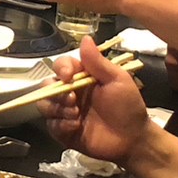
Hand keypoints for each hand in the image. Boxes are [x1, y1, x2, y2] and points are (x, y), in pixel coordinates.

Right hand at [36, 37, 151, 164]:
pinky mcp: (64, 131)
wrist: (132, 139)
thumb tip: (85, 38)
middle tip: (73, 100)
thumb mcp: (117, 80)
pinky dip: (61, 126)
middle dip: (56, 93)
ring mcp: (66, 112)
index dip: (60, 69)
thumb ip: (98, 61)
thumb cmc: (127, 107)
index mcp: (82, 78)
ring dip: (58, 109)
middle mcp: (71, 93)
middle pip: (47, 85)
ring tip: (76, 115)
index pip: (61, 66)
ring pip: (45, 105)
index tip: (68, 76)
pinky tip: (76, 127)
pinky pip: (51, 125)